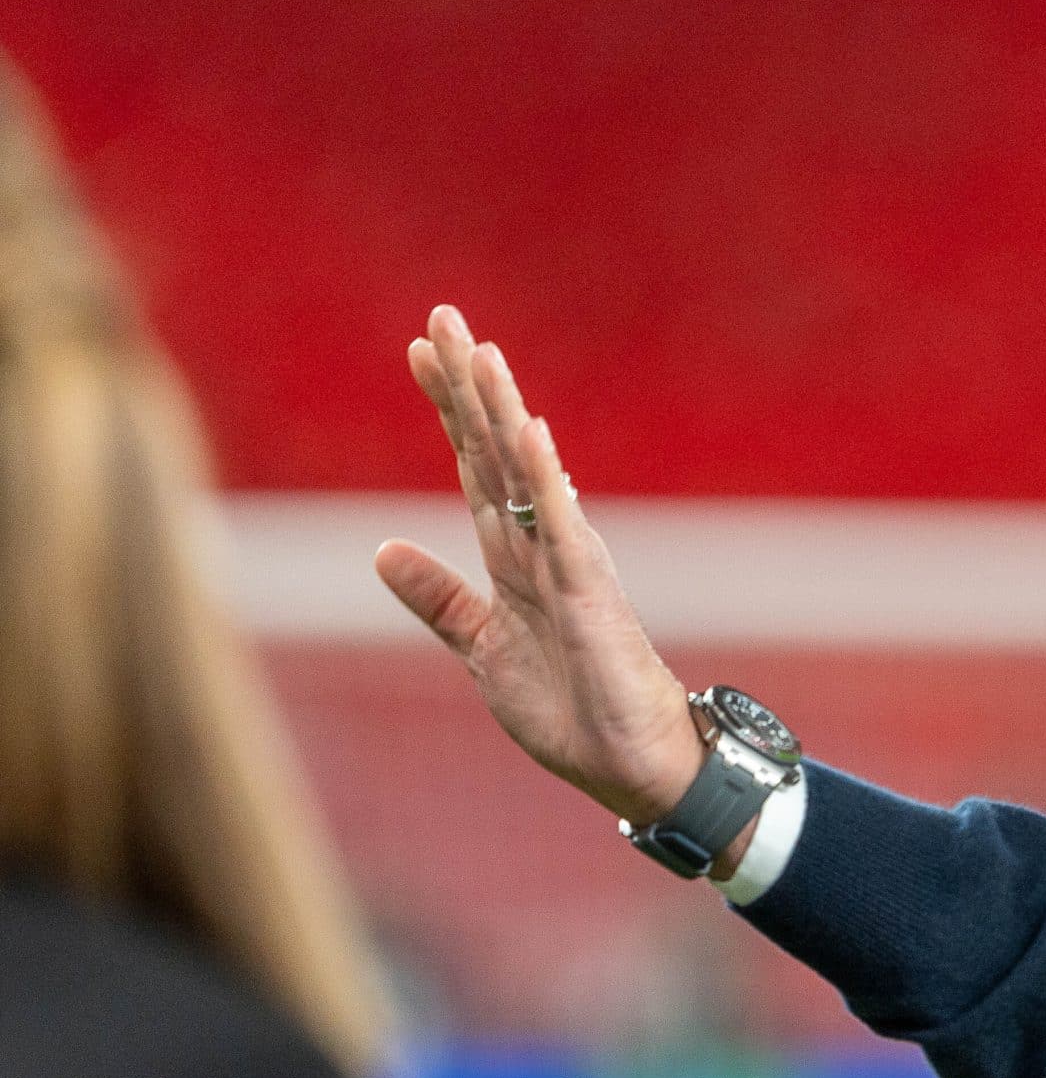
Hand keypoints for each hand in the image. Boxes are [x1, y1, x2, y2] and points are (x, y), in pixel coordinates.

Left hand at [373, 305, 705, 829]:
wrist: (631, 762)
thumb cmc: (571, 707)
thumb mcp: (481, 647)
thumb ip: (439, 597)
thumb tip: (381, 550)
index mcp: (513, 556)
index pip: (475, 463)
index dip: (448, 408)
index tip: (420, 351)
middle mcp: (541, 543)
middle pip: (495, 448)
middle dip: (468, 384)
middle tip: (444, 316)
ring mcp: (567, 562)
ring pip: (526, 472)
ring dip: (502, 410)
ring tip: (481, 351)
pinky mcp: (590, 591)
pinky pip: (562, 525)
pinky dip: (545, 478)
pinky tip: (530, 431)